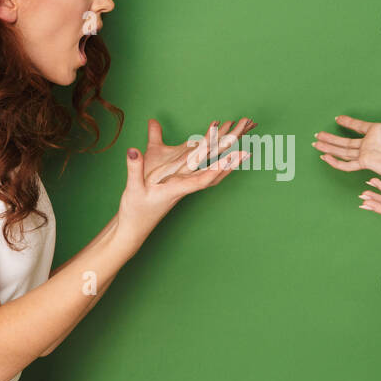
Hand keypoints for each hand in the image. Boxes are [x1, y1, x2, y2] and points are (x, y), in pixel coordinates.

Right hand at [115, 117, 251, 249]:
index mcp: (176, 189)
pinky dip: (215, 168)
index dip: (217, 168)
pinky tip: (221, 163)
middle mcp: (184, 189)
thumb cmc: (134, 212)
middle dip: (229, 164)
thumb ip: (134, 169)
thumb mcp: (132, 189)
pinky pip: (203, 176)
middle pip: (213, 176)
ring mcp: (184, 189)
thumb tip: (133, 150)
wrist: (135, 230)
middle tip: (247, 152)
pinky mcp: (181, 189)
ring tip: (242, 154)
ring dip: (226, 165)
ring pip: (210, 176)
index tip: (230, 157)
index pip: (201, 179)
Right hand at [315, 79, 380, 186]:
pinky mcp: (366, 163)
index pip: (358, 126)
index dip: (348, 122)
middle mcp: (369, 143)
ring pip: (342, 151)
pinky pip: (347, 164)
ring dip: (328, 147)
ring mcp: (367, 154)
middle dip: (330, 138)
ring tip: (315, 144)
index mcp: (377, 131)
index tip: (337, 118)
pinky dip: (335, 161)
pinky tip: (325, 157)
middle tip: (318, 134)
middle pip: (345, 141)